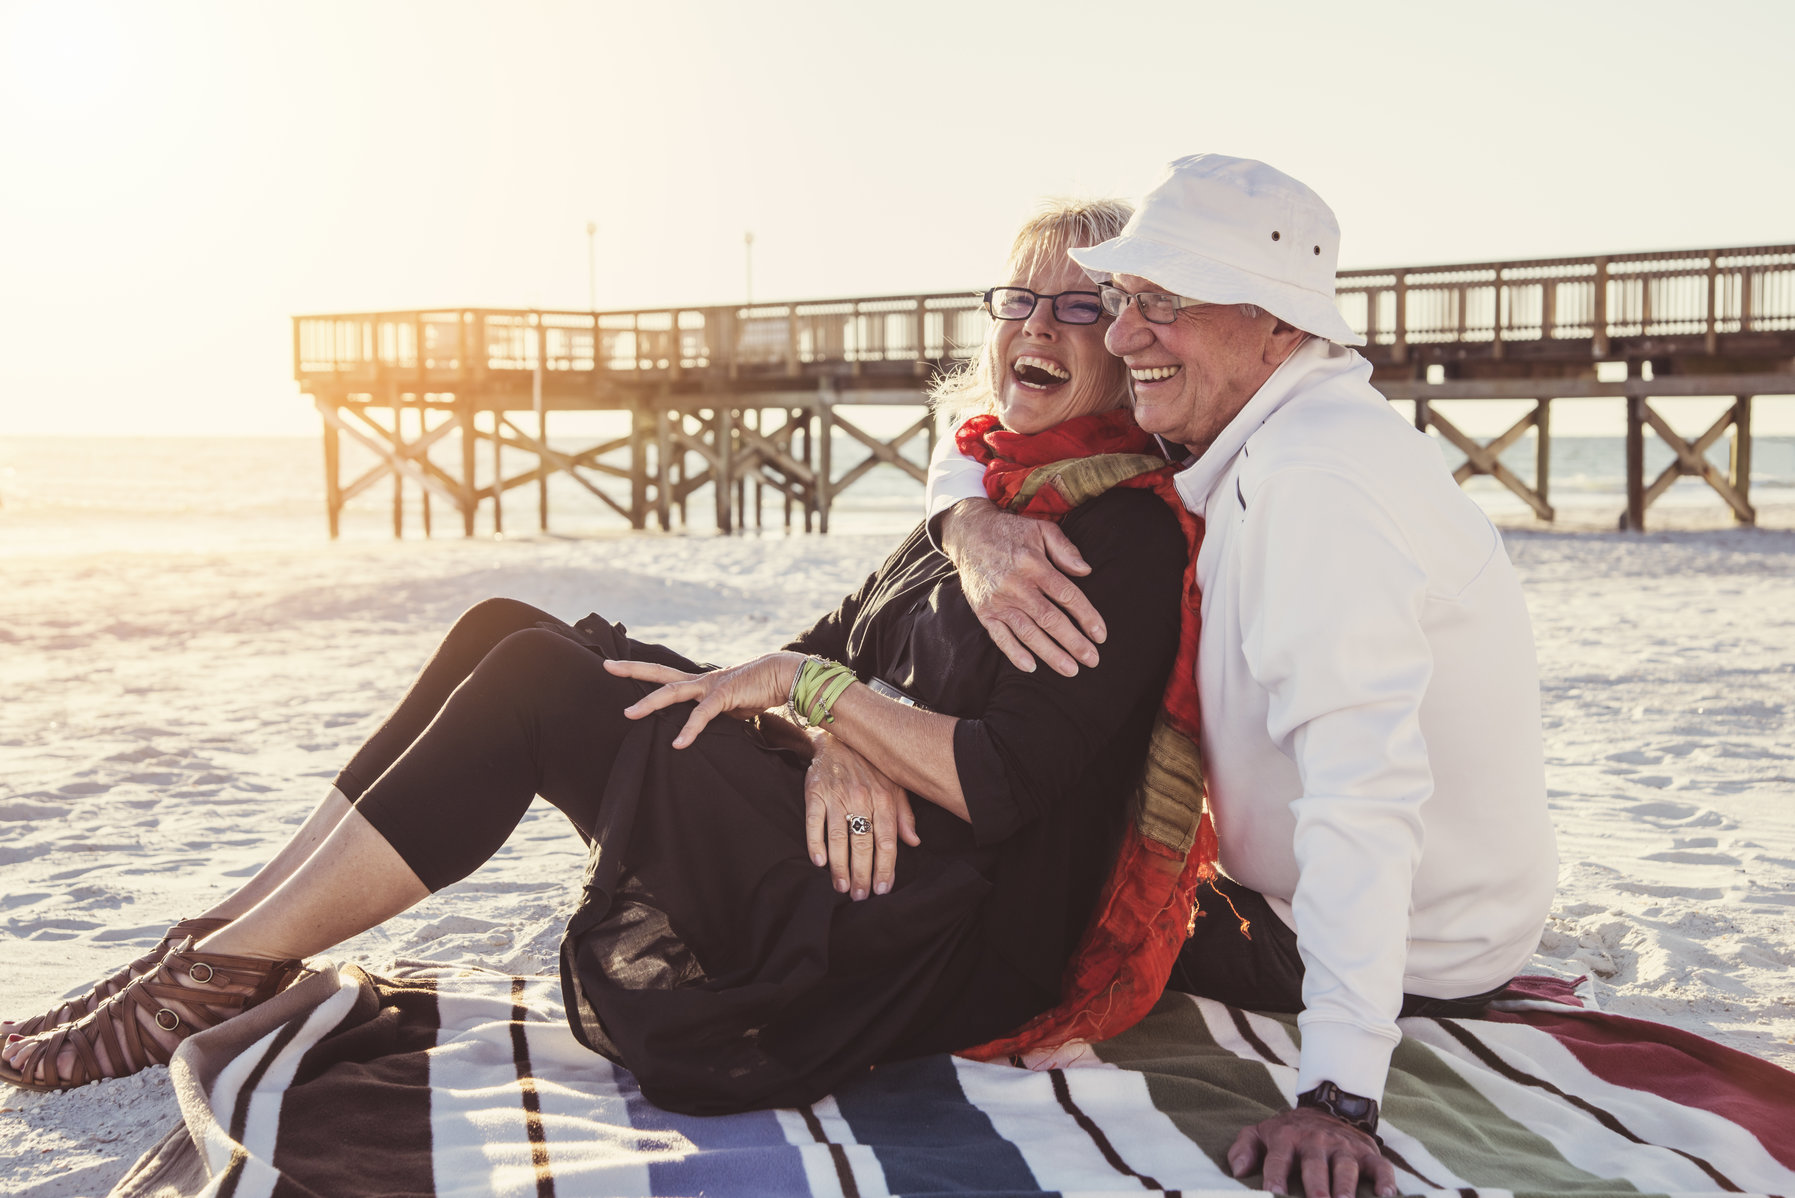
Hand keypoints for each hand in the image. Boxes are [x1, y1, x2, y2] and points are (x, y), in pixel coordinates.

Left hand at [606, 652, 800, 747]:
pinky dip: (690, 729)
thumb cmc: (758, 690)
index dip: (643, 674)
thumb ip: (713, 712)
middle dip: (631, 670)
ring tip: (628, 713)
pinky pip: (702, 714)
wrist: (783, 675)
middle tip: (606, 667)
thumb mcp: (730, 704)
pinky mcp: (723, 695)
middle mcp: (699, 680)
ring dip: (649, 702)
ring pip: (672, 690)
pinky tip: (678, 744)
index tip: (620, 669)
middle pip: (658, 672)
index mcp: (699, 682)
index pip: (665, 677)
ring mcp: (709, 686)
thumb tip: (703, 726)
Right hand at [803, 730, 918, 899]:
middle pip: (863, 843)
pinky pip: (814, 822)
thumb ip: (904, 814)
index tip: (882, 888)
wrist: (838, 738)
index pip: (887, 840)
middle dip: (862, 874)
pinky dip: (815, 844)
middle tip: (860, 895)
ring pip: (839, 837)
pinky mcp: (814, 793)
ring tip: (841, 887)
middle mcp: (861, 797)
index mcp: (884, 798)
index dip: (886, 867)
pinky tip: (819, 862)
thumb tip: (913, 842)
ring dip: (840, 866)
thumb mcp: (894, 784)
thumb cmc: (870, 766)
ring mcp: (836, 795)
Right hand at [940, 498, 1103, 676]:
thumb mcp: (1041, 529)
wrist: (968, 533)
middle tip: (1092, 659)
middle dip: (1074, 642)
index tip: (1100, 634)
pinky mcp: (984, 611)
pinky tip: (1031, 667)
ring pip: (1028, 632)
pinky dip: (1014, 653)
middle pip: (1050, 619)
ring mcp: (998, 601)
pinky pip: (999, 637)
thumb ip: (1065, 548)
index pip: (1067, 595)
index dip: (1087, 616)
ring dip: (1051, 654)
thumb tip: (1086, 571)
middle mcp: (1016, 585)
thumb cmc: (1010, 532)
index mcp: (1034, 564)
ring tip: (1071, 670)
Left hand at [1228, 1108, 1395, 1197]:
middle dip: (1316, 1186)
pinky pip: (1380, 1166)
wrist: (1328, 1105)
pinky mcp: (1367, 1151)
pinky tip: (1387, 1195)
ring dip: (1346, 1186)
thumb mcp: (1262, 1132)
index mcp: (1287, 1138)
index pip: (1278, 1158)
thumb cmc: (1290, 1131)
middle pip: (1315, 1164)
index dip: (1275, 1176)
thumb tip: (1237, 1171)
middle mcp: (1316, 1141)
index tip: (1274, 1194)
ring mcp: (1343, 1146)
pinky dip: (1385, 1180)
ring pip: (1346, 1166)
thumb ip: (1244, 1148)